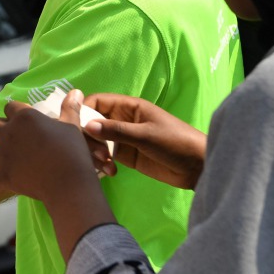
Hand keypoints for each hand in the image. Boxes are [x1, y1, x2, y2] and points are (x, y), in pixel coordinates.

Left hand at [0, 91, 99, 204]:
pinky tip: (5, 178)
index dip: (16, 112)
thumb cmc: (73, 152)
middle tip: (13, 138)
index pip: (9, 107)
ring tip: (6, 157)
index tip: (26, 121)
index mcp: (24, 117)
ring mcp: (3, 155)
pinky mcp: (3, 176)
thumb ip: (70, 107)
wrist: (70, 184)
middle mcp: (9, 133)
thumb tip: (76, 91)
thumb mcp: (73, 126)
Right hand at [84, 93, 206, 188]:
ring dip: (95, 151)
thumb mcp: (146, 135)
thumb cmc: (176, 142)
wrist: (199, 168)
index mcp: (128, 107)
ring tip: (104, 164)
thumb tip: (87, 125)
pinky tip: (109, 172)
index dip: (84, 110)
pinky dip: (102, 162)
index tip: (74, 125)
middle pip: (94, 121)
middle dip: (89, 135)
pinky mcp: (125, 156)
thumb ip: (117, 131)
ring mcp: (123, 138)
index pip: (98, 102)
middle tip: (95, 152)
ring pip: (97, 140)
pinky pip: (105, 155)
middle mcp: (122, 120)